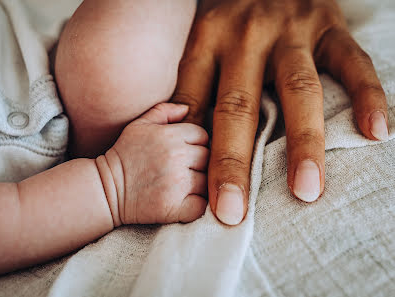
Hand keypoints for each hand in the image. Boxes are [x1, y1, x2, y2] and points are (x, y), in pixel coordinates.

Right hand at [106, 103, 208, 224]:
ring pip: (206, 181)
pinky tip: (183, 202)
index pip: (202, 136)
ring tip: (181, 186)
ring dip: (198, 185)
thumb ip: (163, 111)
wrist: (105, 189)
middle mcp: (176, 157)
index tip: (184, 154)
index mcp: (170, 135)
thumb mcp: (138, 125)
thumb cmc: (123, 156)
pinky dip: (196, 205)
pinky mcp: (174, 207)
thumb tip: (186, 108)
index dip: (195, 144)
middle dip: (198, 164)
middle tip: (183, 171)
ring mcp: (177, 183)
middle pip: (207, 158)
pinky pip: (201, 205)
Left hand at [171, 0, 387, 224]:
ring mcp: (292, 29)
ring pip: (298, 90)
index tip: (203, 200)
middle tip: (233, 211)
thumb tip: (179, 136)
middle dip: (235, 161)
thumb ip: (192, 85)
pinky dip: (368, 96)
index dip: (198, 154)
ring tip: (306, 189)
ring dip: (303, 142)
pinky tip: (377, 132)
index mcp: (208, 40)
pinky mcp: (330, 26)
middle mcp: (246, 35)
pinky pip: (353, 62)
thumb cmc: (232, 17)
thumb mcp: (203, 42)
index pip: (199, 105)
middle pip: (239, 105)